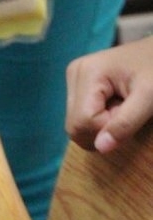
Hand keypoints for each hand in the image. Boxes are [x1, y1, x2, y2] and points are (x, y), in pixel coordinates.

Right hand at [65, 36, 152, 152]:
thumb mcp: (149, 96)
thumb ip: (126, 122)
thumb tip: (100, 147)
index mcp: (86, 72)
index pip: (83, 122)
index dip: (108, 127)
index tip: (132, 111)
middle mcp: (74, 75)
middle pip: (74, 126)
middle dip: (102, 129)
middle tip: (128, 111)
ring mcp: (75, 80)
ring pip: (76, 126)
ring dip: (101, 127)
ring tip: (123, 107)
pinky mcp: (79, 86)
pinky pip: (80, 119)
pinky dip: (99, 122)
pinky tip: (116, 105)